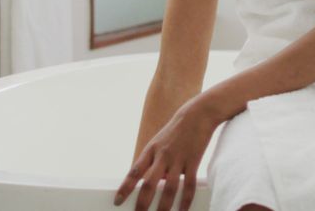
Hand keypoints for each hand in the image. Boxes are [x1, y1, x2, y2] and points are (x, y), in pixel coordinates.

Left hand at [114, 96, 219, 210]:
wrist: (197, 114)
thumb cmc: (177, 130)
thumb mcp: (160, 142)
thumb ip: (155, 162)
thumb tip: (156, 183)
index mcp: (150, 150)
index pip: (134, 172)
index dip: (125, 188)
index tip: (118, 201)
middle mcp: (162, 156)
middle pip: (149, 184)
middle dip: (142, 203)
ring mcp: (177, 159)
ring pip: (169, 188)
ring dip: (164, 207)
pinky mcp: (193, 161)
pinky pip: (188, 185)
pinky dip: (185, 201)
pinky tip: (182, 210)